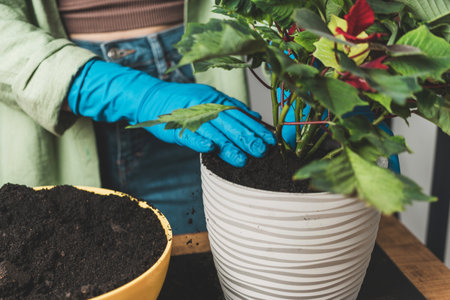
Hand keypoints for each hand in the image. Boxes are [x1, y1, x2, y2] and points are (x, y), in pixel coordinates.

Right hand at [68, 60, 275, 166]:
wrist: (151, 97)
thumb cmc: (182, 102)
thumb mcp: (209, 101)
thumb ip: (231, 109)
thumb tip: (255, 116)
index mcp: (216, 101)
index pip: (240, 115)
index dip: (256, 128)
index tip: (271, 140)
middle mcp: (206, 106)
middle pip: (230, 123)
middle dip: (247, 138)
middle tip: (262, 151)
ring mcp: (190, 114)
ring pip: (213, 130)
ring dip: (229, 145)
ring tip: (243, 158)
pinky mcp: (176, 124)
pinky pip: (189, 133)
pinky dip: (199, 141)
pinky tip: (211, 148)